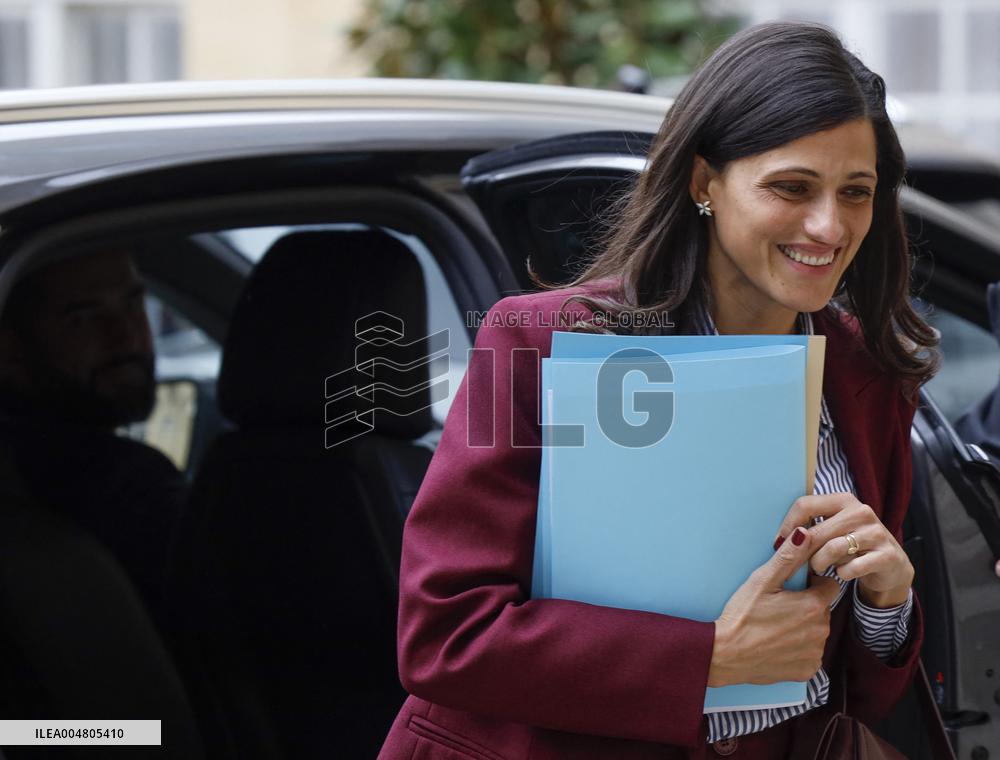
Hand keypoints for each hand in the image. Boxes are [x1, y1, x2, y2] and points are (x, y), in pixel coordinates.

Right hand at [709, 527, 841, 686]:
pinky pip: (809, 654)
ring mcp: (814, 653)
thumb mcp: (762, 581)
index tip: (793, 586)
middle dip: (807, 605)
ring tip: (775, 626)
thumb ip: (788, 556)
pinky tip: (776, 644)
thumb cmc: (742, 616)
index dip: (813, 583)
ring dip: (803, 628)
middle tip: (778, 606)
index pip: (830, 586)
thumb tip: (805, 532)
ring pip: (816, 632)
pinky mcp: (806, 671)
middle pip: (822, 609)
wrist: (725, 655)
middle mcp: (821, 631)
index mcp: (813, 606)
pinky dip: (797, 649)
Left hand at [773, 493, 913, 607]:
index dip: (788, 525)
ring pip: (832, 549)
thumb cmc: (851, 546)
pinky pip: (851, 568)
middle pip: (816, 532)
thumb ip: (810, 526)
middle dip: (802, 552)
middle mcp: (861, 511)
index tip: (780, 543)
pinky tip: (841, 574)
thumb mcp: (831, 530)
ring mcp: (877, 533)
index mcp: (843, 500)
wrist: (890, 566)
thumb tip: (779, 538)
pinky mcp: (887, 555)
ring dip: (820, 563)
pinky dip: (841, 574)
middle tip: (797, 564)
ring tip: (818, 568)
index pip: (805, 505)